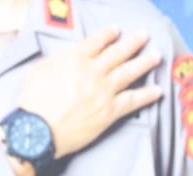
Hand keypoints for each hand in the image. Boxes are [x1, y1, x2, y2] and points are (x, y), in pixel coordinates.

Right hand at [17, 27, 162, 159]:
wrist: (39, 129)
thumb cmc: (34, 101)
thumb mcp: (41, 69)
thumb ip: (60, 60)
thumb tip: (71, 57)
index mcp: (76, 58)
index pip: (96, 41)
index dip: (108, 34)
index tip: (116, 29)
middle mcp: (93, 72)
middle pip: (118, 53)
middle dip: (133, 43)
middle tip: (144, 36)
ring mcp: (104, 92)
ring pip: (129, 73)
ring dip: (144, 63)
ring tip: (156, 56)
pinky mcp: (109, 112)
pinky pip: (132, 101)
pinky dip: (146, 95)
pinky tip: (158, 91)